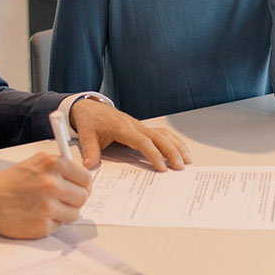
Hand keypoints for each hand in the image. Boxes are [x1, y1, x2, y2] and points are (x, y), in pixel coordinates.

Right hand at [0, 152, 91, 238]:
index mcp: (53, 164)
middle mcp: (51, 184)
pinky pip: (60, 226)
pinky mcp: (42, 225)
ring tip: (47, 207)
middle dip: (73, 200)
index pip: (86, 178)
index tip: (77, 188)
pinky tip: (37, 215)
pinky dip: (51, 222)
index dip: (82, 185)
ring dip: (64, 213)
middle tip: (60, 199)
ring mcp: (47, 206)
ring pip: (74, 214)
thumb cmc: (13, 181)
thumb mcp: (38, 162)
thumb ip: (61, 167)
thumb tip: (84, 179)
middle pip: (83, 197)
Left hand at [69, 98, 191, 170]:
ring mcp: (140, 125)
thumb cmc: (90, 121)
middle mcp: (135, 125)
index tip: (162, 167)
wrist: (90, 107)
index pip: (143, 142)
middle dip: (171, 152)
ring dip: (177, 145)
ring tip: (187, 159)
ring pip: (163, 134)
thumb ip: (90, 151)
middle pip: (159, 137)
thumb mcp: (86, 136)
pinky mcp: (142, 127)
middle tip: (180, 166)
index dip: (153, 154)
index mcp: (123, 128)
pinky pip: (162, 132)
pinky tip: (182, 149)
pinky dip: (174, 140)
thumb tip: (89, 165)